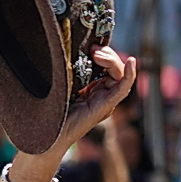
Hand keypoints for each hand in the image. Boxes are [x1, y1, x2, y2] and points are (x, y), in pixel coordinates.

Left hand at [7, 50, 137, 181]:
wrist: (49, 135)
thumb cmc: (51, 111)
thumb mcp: (62, 85)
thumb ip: (70, 71)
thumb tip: (69, 49)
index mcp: (92, 89)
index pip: (107, 66)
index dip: (103, 53)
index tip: (92, 46)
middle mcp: (102, 94)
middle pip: (115, 68)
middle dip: (107, 54)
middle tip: (94, 49)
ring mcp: (106, 100)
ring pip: (120, 74)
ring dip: (112, 60)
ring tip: (97, 54)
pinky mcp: (106, 106)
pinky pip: (123, 88)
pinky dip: (130, 74)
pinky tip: (131, 62)